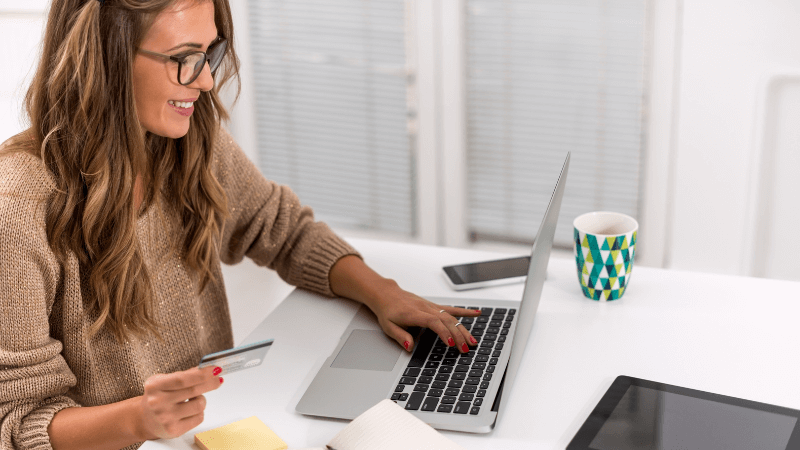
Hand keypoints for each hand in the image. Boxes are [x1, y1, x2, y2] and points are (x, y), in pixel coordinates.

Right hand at [136, 366, 222, 439]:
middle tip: (218, 379)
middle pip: (193, 391)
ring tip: (194, 399)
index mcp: (155, 386)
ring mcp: (165, 418)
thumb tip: (206, 369)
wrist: (144, 419)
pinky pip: (199, 417)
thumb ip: (184, 375)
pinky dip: (199, 412)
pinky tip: (190, 410)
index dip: (201, 374)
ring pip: (199, 405)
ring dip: (202, 400)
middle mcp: (158, 402)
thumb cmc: (158, 396)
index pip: (183, 379)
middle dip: (210, 383)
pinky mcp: (174, 430)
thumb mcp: (164, 381)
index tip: (215, 369)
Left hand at [367, 279, 481, 352]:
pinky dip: (465, 311)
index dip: (443, 332)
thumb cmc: (388, 311)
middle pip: (446, 321)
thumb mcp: (388, 327)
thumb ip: (400, 337)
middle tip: (465, 349)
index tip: (451, 344)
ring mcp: (431, 306)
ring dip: (463, 328)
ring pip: (451, 316)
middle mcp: (425, 308)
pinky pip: (452, 308)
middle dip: (457, 335)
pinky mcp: (434, 306)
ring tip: (472, 341)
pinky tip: (477, 313)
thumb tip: (409, 347)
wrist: (387, 295)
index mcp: (413, 314)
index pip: (433, 322)